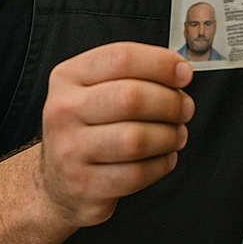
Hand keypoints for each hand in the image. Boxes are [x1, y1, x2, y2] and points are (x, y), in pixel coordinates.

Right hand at [38, 41, 193, 227]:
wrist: (57, 181)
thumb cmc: (87, 128)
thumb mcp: (95, 89)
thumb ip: (133, 74)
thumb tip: (179, 71)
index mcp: (68, 77)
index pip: (121, 58)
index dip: (161, 64)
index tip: (184, 73)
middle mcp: (64, 111)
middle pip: (131, 98)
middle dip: (170, 103)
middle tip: (184, 109)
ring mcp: (70, 151)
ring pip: (136, 139)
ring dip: (169, 136)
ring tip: (175, 135)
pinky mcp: (85, 185)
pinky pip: (137, 174)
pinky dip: (161, 164)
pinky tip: (163, 157)